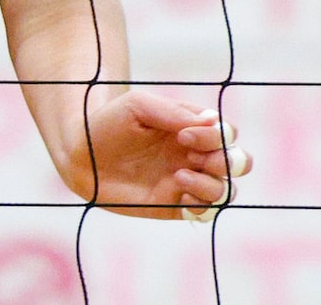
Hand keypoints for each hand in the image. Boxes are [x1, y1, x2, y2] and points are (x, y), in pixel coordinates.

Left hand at [66, 90, 249, 220]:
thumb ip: (174, 112)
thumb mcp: (138, 106)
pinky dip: (201, 207)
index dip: (215, 136)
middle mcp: (194, 155)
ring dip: (211, 185)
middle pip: (239, 162)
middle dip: (225, 161)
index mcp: (191, 128)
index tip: (182, 135)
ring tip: (178, 178)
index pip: (227, 133)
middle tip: (191, 156)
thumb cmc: (109, 122)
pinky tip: (178, 196)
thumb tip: (213, 122)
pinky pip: (205, 213)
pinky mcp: (174, 207)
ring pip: (226, 190)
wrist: (81, 153)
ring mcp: (187, 182)